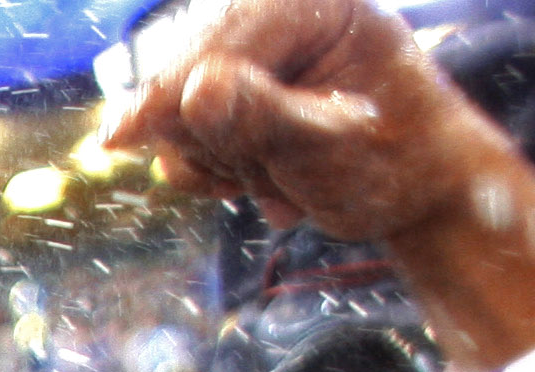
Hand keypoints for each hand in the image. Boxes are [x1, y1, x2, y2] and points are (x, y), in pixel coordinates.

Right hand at [100, 0, 494, 239]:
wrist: (417, 190)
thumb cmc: (396, 160)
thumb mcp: (334, 148)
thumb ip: (264, 119)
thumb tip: (199, 91)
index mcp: (310, 1)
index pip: (217, 42)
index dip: (167, 92)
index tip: (116, 138)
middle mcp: (274, 15)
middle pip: (187, 77)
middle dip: (220, 142)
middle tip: (274, 183)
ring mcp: (251, 56)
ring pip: (181, 116)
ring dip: (226, 165)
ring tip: (289, 182)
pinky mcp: (235, 92)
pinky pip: (186, 139)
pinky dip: (221, 173)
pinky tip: (274, 180)